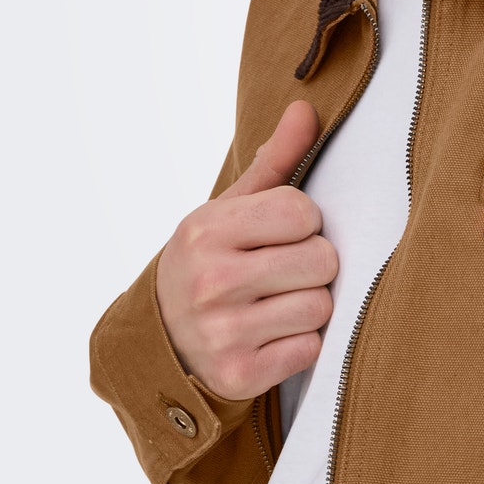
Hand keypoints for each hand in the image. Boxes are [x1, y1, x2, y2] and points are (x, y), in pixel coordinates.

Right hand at [155, 100, 336, 400]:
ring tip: (277, 303)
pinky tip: (271, 337)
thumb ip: (275, 160)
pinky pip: (309, 348)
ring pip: (320, 306)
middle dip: (312, 264)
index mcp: (206, 230)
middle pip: (321, 260)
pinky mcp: (238, 375)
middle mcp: (210, 281)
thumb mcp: (231, 209)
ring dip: (310, 306)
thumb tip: (307, 108)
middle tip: (282, 271)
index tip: (281, 233)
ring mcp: (221, 332)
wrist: (162, 340)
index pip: (302, 211)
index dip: (304, 222)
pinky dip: (300, 344)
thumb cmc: (212, 260)